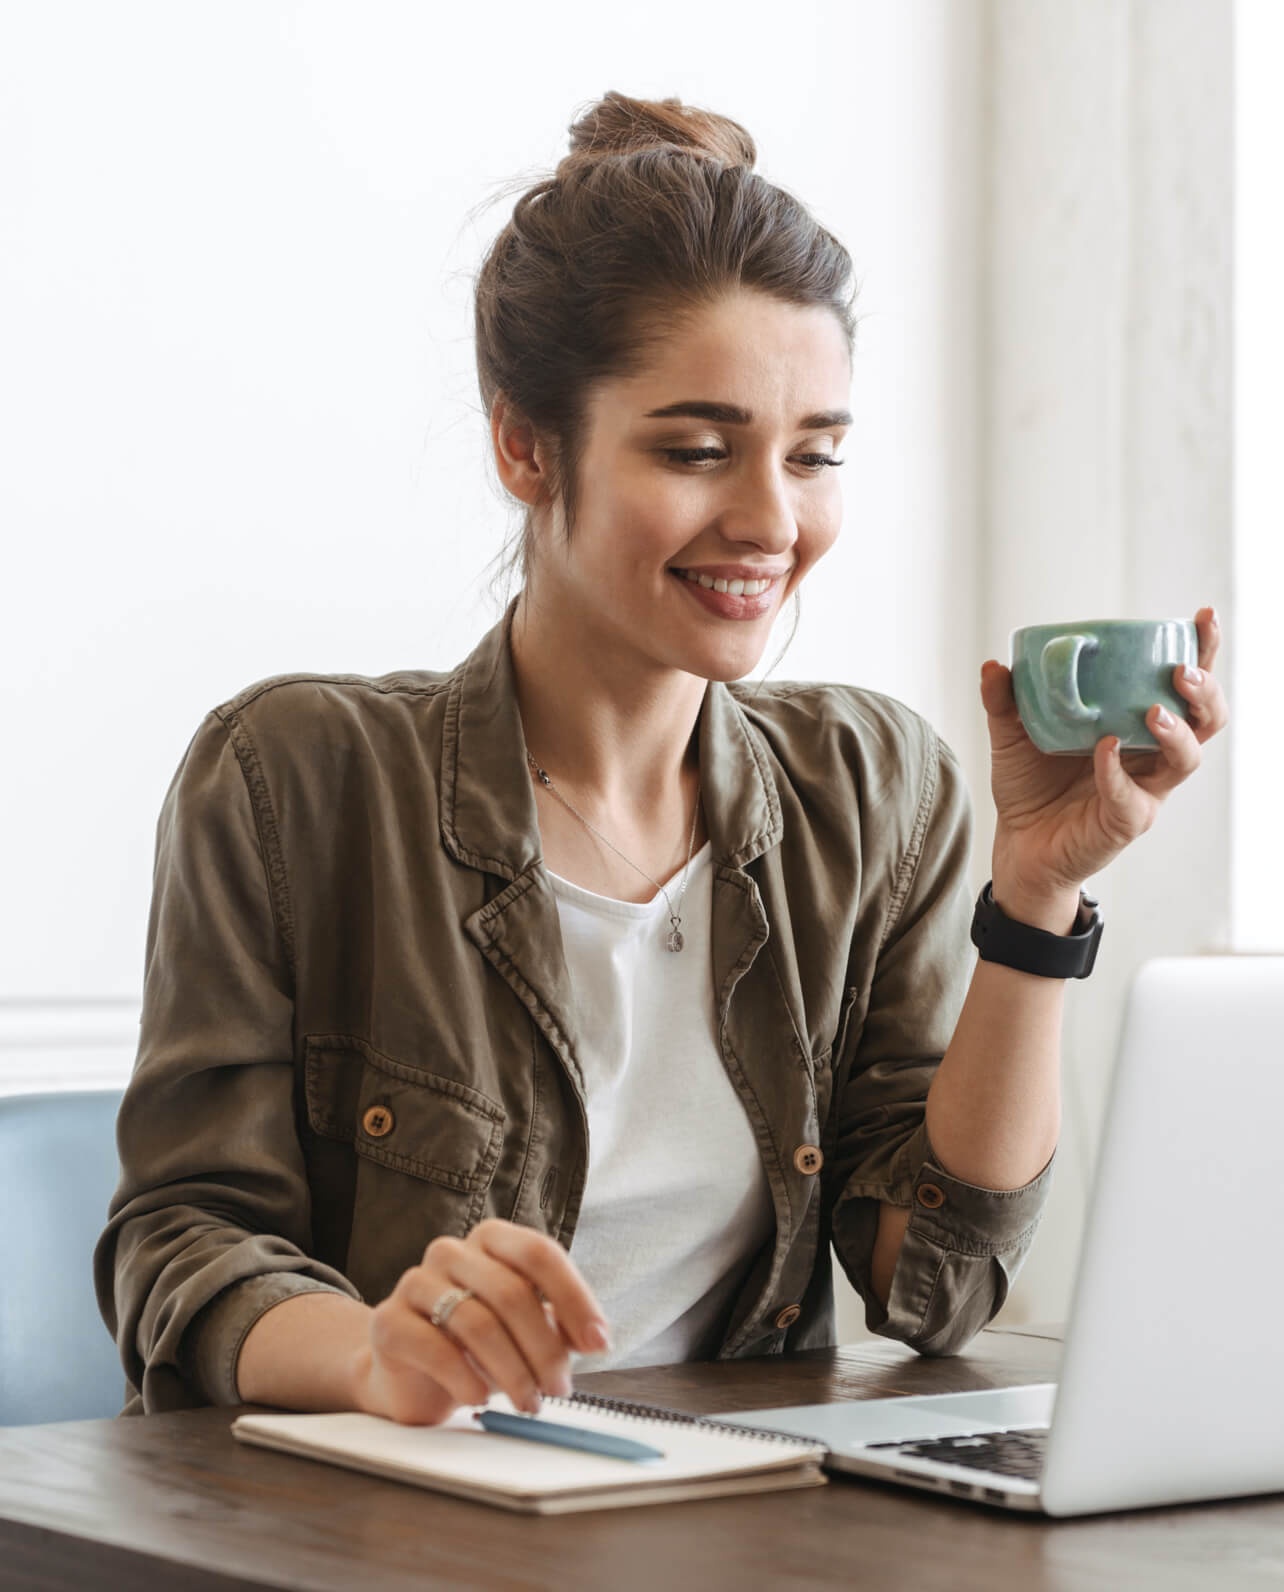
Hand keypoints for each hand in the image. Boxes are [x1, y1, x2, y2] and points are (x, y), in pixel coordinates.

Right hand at [352, 1219, 609, 1424]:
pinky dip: (466, 1379)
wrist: (409, 1373)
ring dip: (513, 1371)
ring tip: (528, 1402)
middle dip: (545, 1348)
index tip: (598, 1343)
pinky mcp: (389, 1320)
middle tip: (559, 1387)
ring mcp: (416, 1281)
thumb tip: (595, 1338)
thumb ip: (559, 1326)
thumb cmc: (477, 1346)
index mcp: (492, 1240)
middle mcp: (452, 1251)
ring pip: (477, 1323)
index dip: (575, 1299)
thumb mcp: (526, 1331)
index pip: (539, 1253)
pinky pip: (435, 1348)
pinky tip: (479, 1396)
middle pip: (511, 1292)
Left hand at [980, 606, 1228, 920]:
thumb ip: (1005, 700)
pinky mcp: (1125, 821)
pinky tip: (1102, 749)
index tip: (1202, 617)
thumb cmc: (1029, 787)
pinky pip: (1131, 797)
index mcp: (1135, 724)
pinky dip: (1116, 771)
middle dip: (1205, 690)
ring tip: (1154, 710)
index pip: (1182, 685)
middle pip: (1206, 719)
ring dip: (1176, 730)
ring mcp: (1143, 790)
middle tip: (1183, 670)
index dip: (1200, 651)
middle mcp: (1151, 756)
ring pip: (1186, 759)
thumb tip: (995, 665)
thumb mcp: (1012, 735)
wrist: (1017, 845)